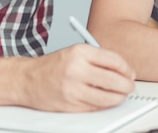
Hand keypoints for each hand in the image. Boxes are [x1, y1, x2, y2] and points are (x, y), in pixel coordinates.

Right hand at [17, 44, 135, 111]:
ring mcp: (73, 88)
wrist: (27, 79)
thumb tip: (123, 70)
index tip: (131, 73)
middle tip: (130, 86)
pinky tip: (107, 100)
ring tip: (121, 95)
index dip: (126, 68)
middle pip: (113, 80)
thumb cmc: (54, 65)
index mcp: (80, 52)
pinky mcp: (70, 104)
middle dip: (126, 85)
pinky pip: (95, 106)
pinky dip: (104, 104)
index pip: (113, 60)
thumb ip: (97, 59)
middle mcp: (76, 69)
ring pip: (107, 97)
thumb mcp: (75, 52)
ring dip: (119, 98)